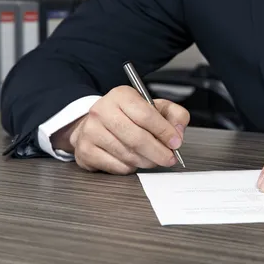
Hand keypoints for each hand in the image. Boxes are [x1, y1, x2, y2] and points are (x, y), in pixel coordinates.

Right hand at [51, 86, 189, 174]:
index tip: (176, 143)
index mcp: (121, 95)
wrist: (97, 124)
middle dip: (158, 152)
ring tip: (153, 159)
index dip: (164, 132)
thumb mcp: (155, 107)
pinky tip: (134, 160)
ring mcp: (91, 131)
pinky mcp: (85, 151)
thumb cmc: (130, 116)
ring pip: (128, 155)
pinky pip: (117, 166)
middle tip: (169, 158)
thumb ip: (174, 115)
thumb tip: (178, 133)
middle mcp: (102, 111)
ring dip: (146, 162)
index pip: (146, 115)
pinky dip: (131, 168)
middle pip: (137, 138)